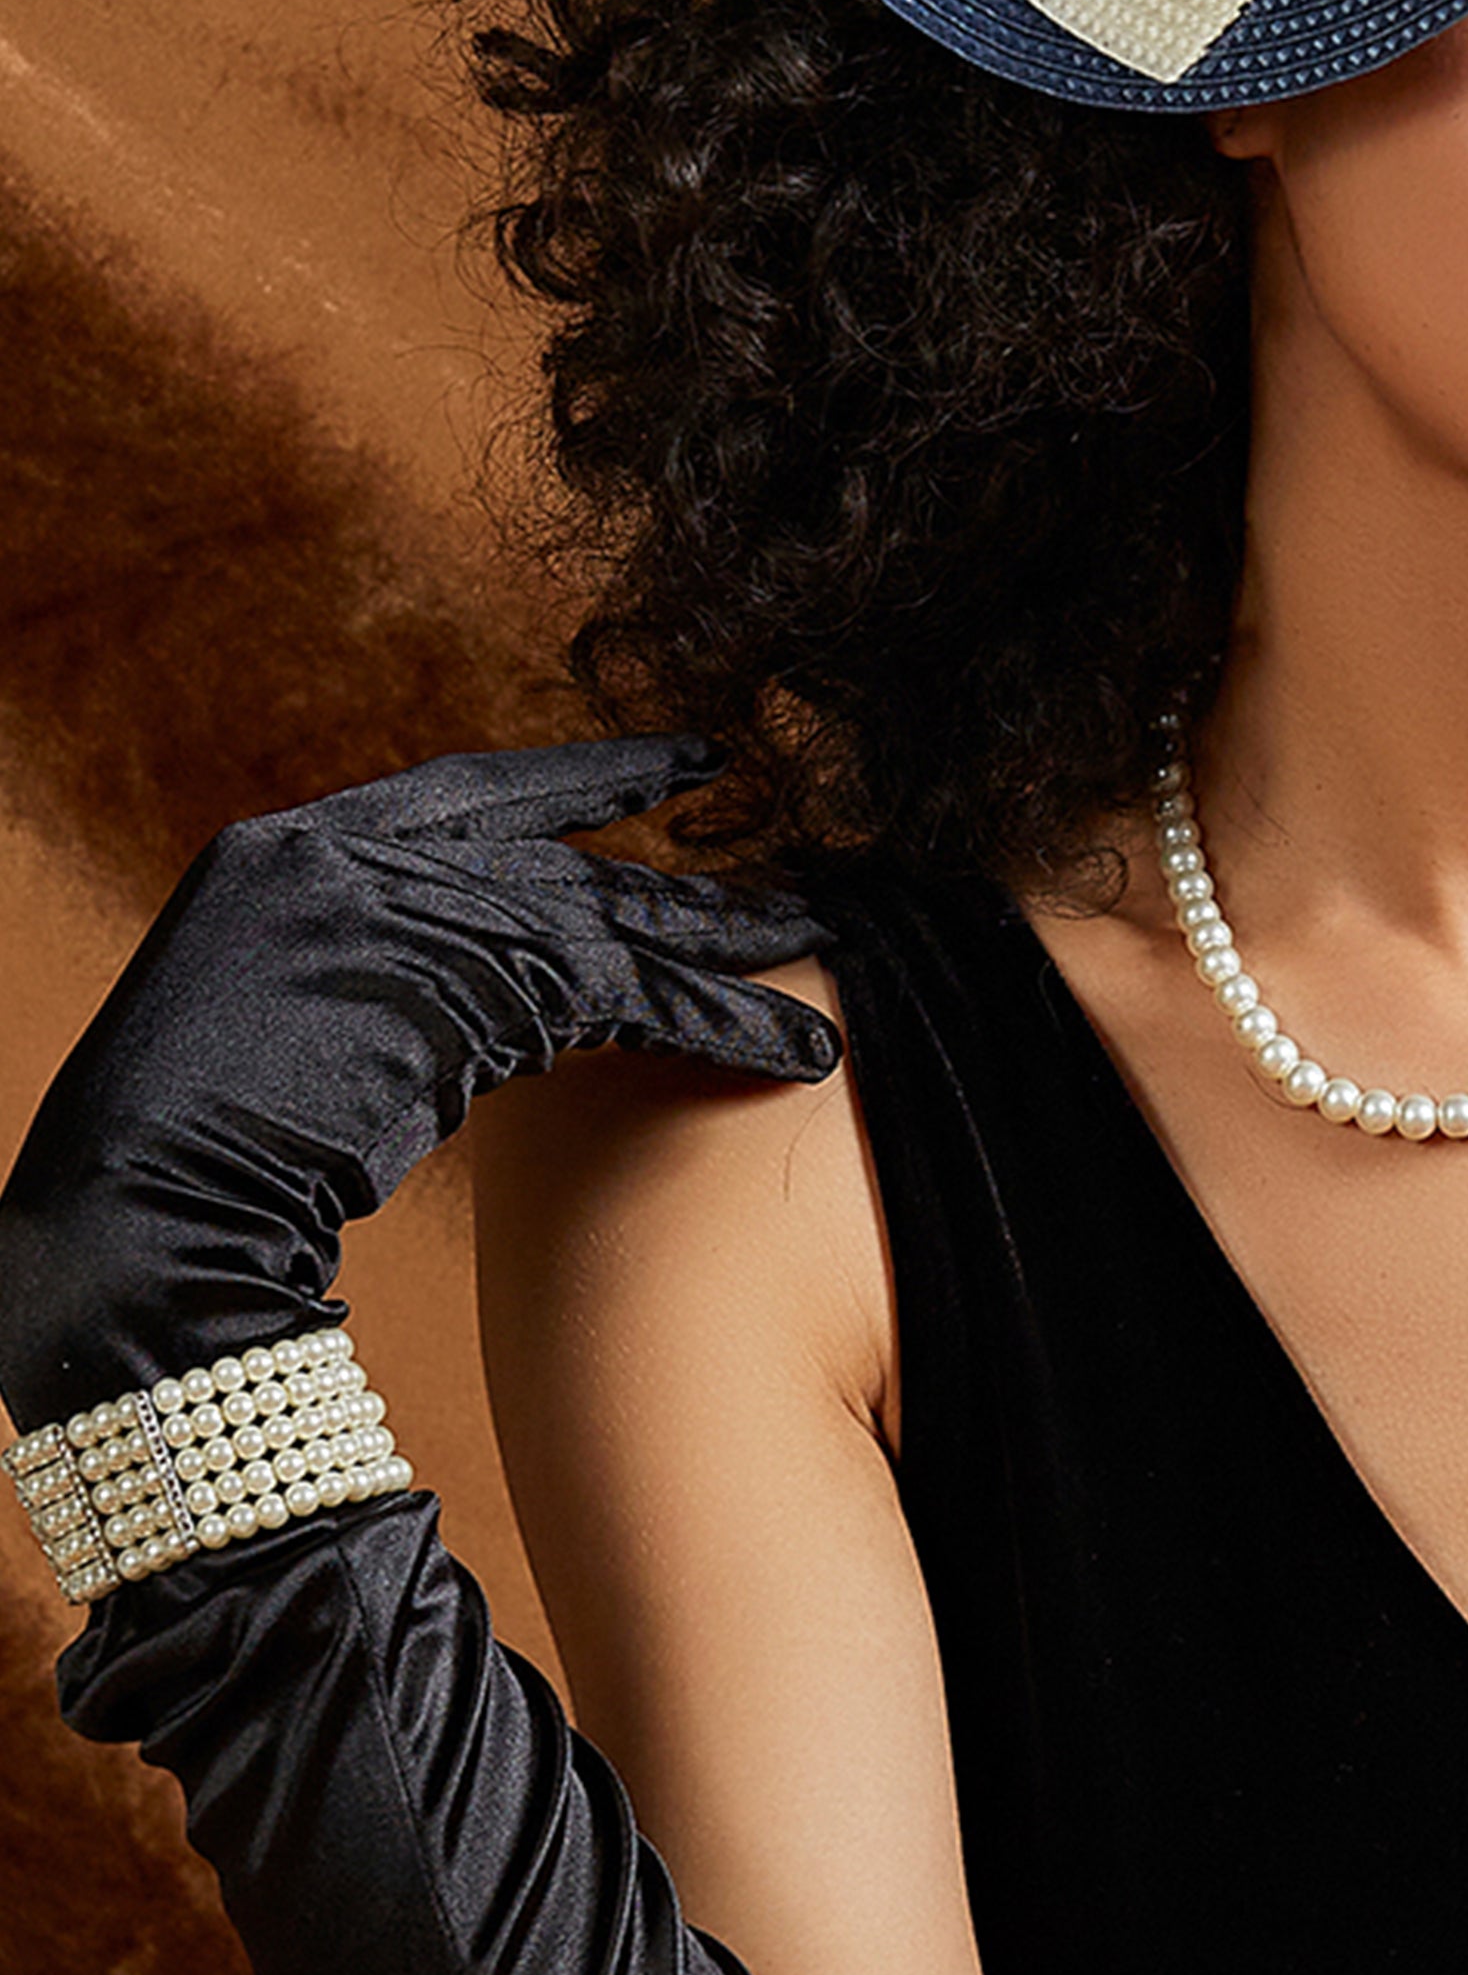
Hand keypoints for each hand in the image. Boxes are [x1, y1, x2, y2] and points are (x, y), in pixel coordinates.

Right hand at [0, 737, 836, 1426]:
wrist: (136, 1212)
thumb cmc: (176, 1153)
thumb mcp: (260, 1014)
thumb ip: (355, 965)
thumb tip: (441, 991)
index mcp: (295, 847)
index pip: (469, 790)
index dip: (581, 779)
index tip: (677, 762)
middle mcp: (354, 853)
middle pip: (555, 855)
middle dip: (674, 862)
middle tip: (788, 855)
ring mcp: (415, 913)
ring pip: (609, 921)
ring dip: (724, 947)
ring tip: (824, 950)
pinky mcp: (478, 992)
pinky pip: (634, 996)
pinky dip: (718, 1021)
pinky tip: (793, 1047)